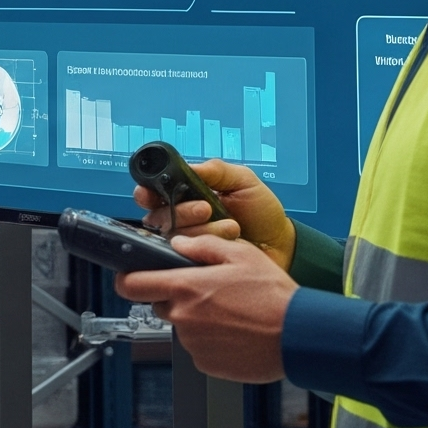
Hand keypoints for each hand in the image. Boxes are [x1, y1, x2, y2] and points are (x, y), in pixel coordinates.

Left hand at [111, 234, 298, 382]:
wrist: (300, 336)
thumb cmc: (274, 295)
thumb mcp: (241, 255)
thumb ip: (203, 246)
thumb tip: (179, 243)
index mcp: (186, 287)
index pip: (132, 285)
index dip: (127, 279)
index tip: (129, 277)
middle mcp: (184, 317)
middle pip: (161, 304)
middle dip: (176, 297)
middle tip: (209, 293)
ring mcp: (194, 343)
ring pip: (182, 326)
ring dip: (197, 320)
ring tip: (231, 313)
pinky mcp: (206, 364)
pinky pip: (198, 348)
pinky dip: (210, 340)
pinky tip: (235, 332)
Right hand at [131, 158, 295, 272]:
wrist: (280, 245)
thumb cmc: (261, 213)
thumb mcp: (244, 181)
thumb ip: (217, 170)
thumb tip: (188, 166)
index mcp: (186, 194)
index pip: (151, 192)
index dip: (146, 192)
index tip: (155, 193)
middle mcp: (182, 218)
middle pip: (156, 215)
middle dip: (182, 210)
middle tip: (207, 207)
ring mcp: (187, 241)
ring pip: (173, 235)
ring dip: (203, 229)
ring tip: (231, 226)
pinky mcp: (195, 260)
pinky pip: (187, 253)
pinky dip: (209, 244)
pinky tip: (228, 239)